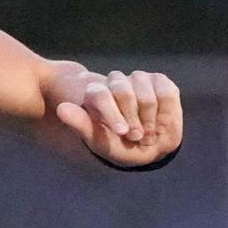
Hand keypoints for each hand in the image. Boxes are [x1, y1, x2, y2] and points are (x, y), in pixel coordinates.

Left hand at [52, 68, 182, 167]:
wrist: (146, 148)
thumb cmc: (117, 144)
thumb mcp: (97, 139)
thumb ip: (80, 123)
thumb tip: (60, 107)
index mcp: (95, 93)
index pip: (100, 95)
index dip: (113, 115)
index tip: (122, 132)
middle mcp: (115, 81)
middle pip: (123, 93)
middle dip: (133, 120)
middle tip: (136, 138)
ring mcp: (138, 78)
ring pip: (146, 95)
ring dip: (150, 120)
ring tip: (147, 133)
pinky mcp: (159, 80)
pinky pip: (167, 94)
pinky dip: (166, 114)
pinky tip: (160, 124)